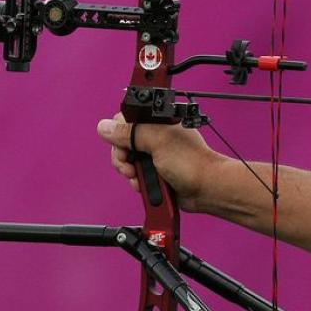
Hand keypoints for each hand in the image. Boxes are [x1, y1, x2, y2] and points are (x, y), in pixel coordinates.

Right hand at [97, 113, 223, 212]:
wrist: (206, 189)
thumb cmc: (193, 163)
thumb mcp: (158, 142)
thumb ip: (130, 133)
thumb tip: (105, 127)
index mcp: (157, 122)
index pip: (125, 120)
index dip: (119, 134)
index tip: (125, 145)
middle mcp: (154, 136)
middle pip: (121, 142)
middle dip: (123, 157)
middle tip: (132, 165)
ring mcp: (153, 154)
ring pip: (127, 161)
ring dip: (129, 172)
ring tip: (142, 177)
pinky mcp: (154, 171)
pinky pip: (134, 175)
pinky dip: (136, 182)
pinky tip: (145, 185)